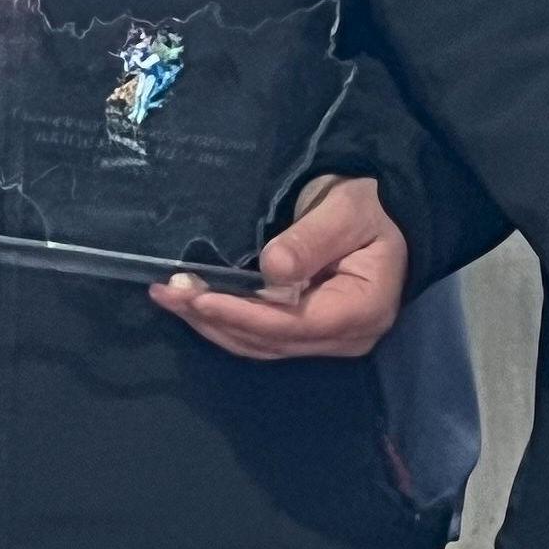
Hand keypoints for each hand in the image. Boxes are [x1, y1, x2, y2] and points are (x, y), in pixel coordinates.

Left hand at [153, 173, 408, 360]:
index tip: (201, 299)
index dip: (245, 315)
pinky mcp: (305, 332)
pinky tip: (192, 304)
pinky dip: (223, 321)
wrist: (380, 210)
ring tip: (168, 296)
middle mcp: (345, 336)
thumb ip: (312, 239)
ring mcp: (325, 339)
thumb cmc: (368, 205)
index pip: (296, 323)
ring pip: (259, 343)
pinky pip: (259, 335)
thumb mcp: (346, 210)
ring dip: (211, 322)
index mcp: (364, 308)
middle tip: (167, 291)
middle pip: (270, 340)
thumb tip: (272, 269)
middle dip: (215, 318)